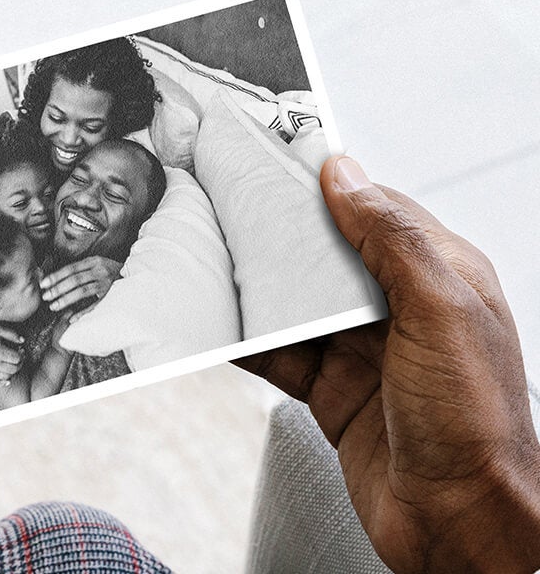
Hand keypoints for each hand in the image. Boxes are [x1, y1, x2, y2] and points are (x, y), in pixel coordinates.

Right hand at [0, 295, 23, 385]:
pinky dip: (2, 382)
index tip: (20, 350)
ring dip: (12, 371)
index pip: (17, 358)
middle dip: (20, 363)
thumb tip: (22, 341)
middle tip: (19, 357)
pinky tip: (7, 380)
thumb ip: (12, 334)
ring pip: (6, 376)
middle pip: (14, 369)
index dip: (22, 354)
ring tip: (11, 363)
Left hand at [40, 255, 121, 313]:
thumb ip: (81, 269)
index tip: (43, 284)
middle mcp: (101, 270)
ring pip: (83, 291)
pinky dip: (83, 312)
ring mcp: (107, 283)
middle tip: (45, 297)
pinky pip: (95, 305)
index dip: (56, 276)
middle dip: (58, 288)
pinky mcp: (112, 296)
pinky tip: (72, 318)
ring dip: (66, 299)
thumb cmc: (111, 271)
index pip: (71, 268)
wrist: (136, 275)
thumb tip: (56, 277)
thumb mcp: (97, 264)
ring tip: (53, 306)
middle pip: (75, 279)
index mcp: (94, 261)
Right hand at [236, 156, 539, 573]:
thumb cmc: (474, 423)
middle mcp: (399, 309)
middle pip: (326, 256)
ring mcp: (363, 351)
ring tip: (214, 266)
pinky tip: (222, 331)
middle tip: (230, 211)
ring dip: (257, 292)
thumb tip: (345, 175)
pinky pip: (280, 355)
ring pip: (296, 305)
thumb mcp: (439, 311)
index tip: (278, 163)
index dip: (326, 187)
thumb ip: (392, 239)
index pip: (374, 210)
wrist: (457, 524)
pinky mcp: (333, 390)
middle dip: (280, 239)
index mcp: (438, 276)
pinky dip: (249, 343)